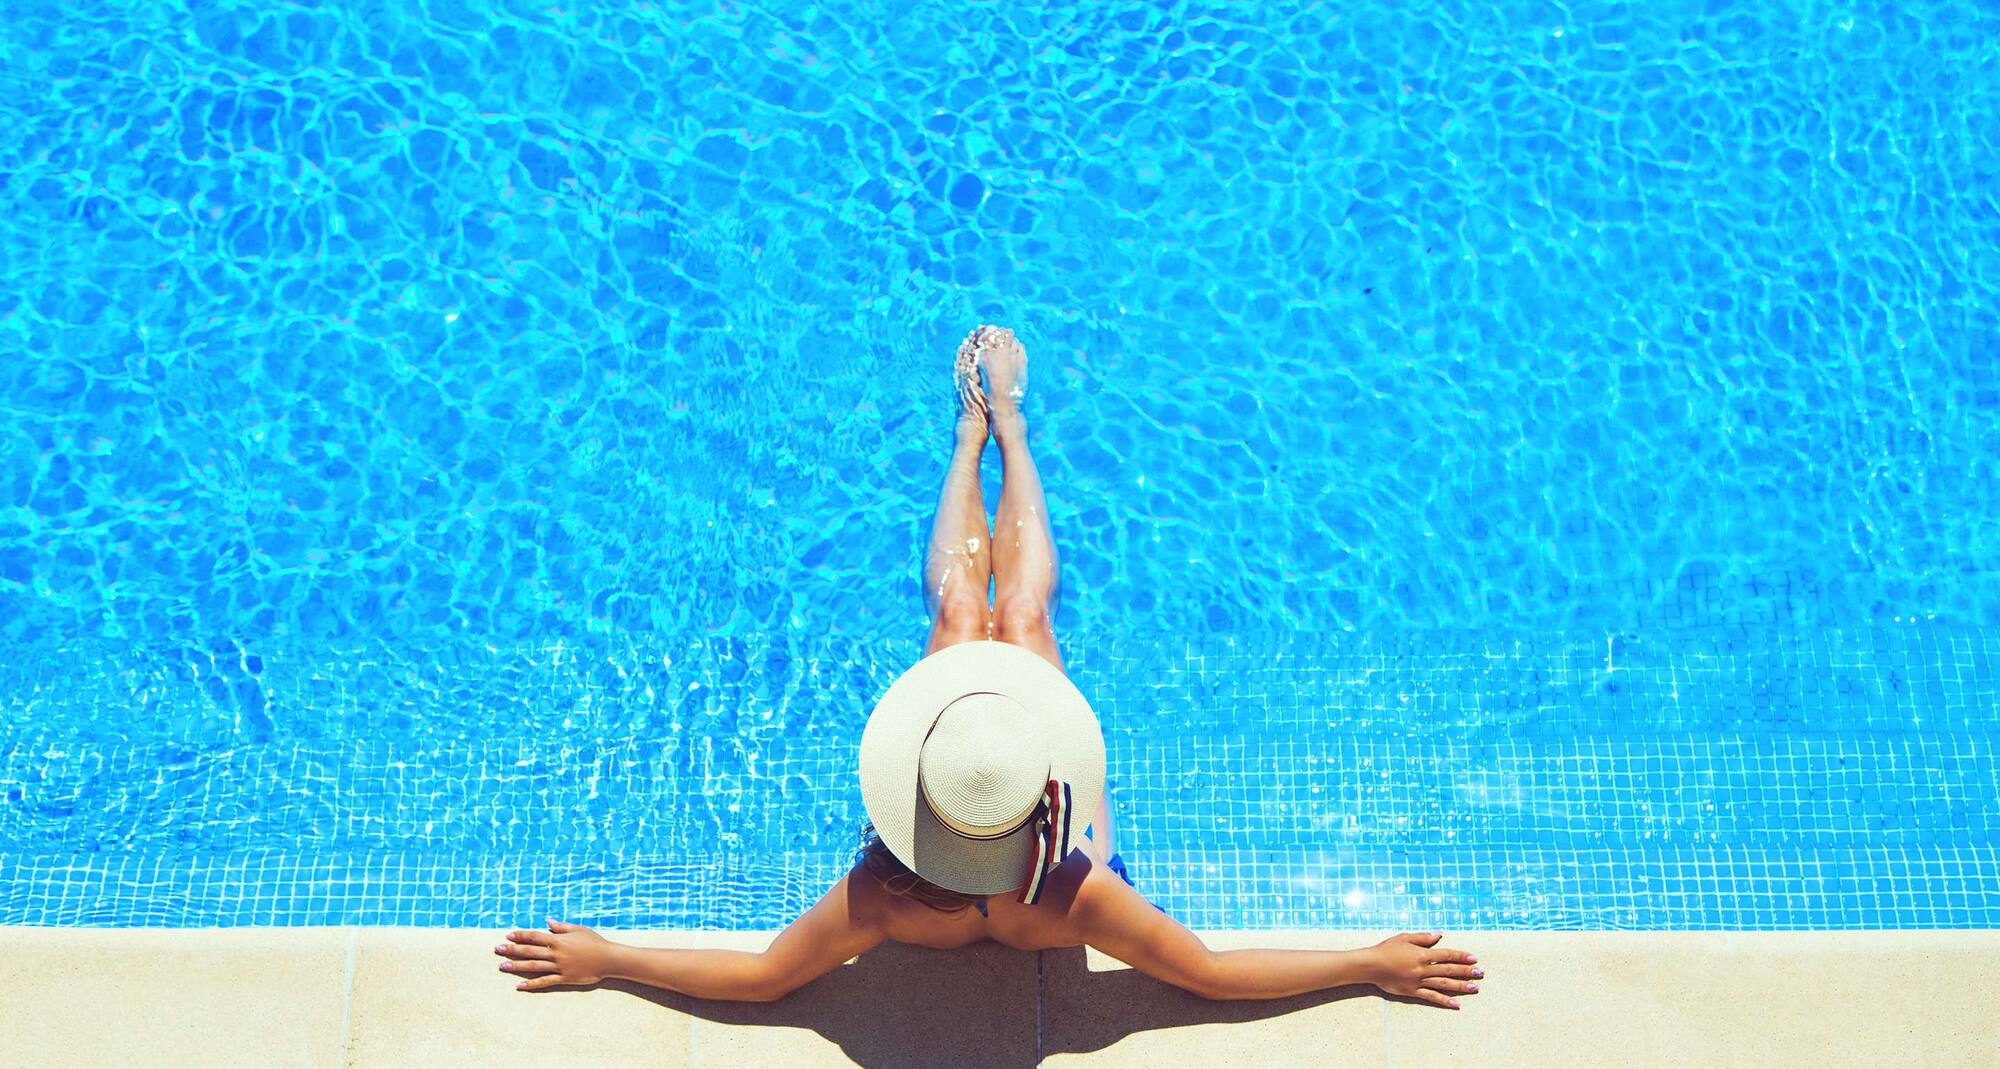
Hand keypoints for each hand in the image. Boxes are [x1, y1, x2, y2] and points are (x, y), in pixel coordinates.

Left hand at [495, 919, 615, 990]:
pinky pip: (544, 982)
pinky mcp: (564, 978)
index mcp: (559, 940)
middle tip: (497, 949)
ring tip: (502, 966)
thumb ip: (561, 927)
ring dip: (516, 966)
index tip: (508, 935)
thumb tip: (547, 921)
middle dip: (512, 949)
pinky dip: (532, 984)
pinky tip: (520, 985)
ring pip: (533, 966)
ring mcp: (559, 967)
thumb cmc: (595, 942)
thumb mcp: (579, 930)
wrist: (608, 959)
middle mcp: (556, 953)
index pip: (535, 936)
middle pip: (530, 951)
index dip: (521, 935)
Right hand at [1363, 931, 1482, 1008]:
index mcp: (1422, 954)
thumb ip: (1423, 938)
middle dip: (1466, 971)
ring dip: (1460, 986)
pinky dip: (1444, 1001)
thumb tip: (1439, 935)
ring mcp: (1418, 981)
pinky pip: (1431, 997)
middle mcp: (1423, 968)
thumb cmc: (1386, 949)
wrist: (1370, 965)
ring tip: (1474, 988)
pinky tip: (1456, 1004)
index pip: (1447, 955)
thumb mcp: (1404, 938)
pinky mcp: (1412, 992)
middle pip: (1449, 970)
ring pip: (1444, 984)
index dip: (1461, 956)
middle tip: (1480, 973)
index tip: (1474, 958)